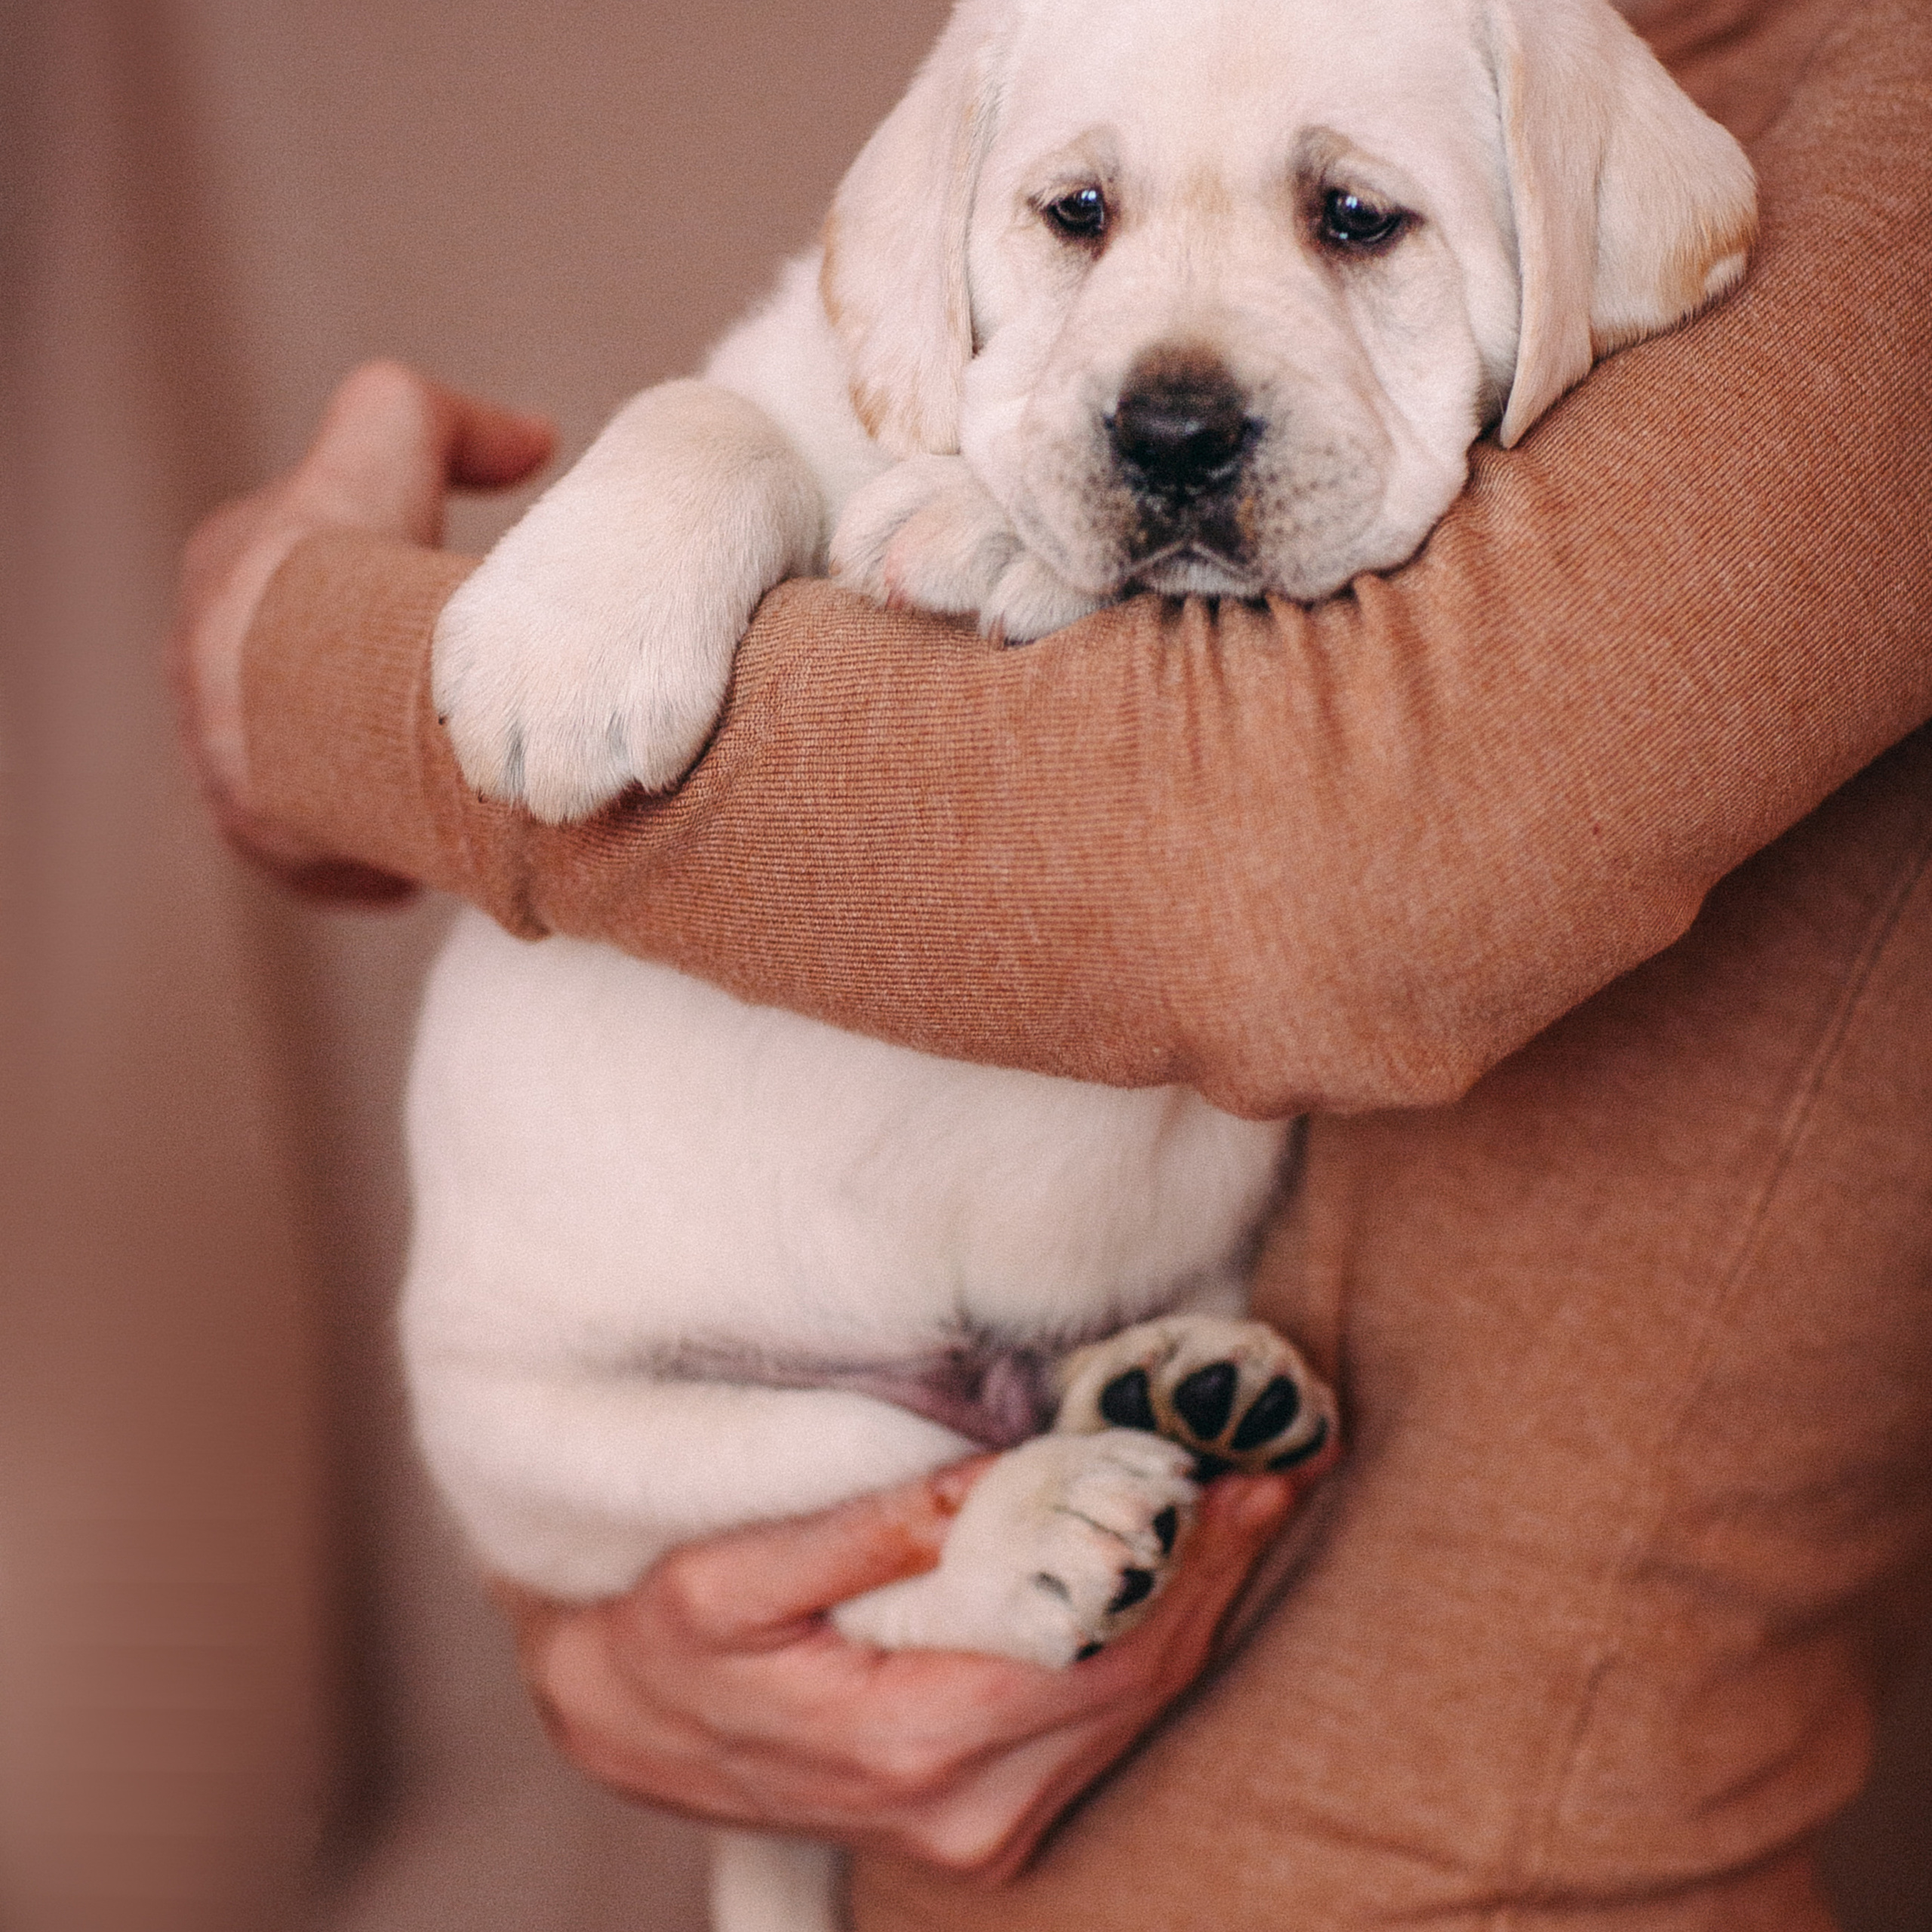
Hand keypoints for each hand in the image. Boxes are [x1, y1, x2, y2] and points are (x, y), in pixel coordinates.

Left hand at [168, 359, 553, 892]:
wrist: (314, 687)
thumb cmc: (349, 564)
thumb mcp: (395, 436)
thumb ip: (454, 424)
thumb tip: (532, 438)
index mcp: (229, 573)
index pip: (296, 574)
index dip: (372, 588)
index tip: (443, 623)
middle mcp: (206, 666)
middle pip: (302, 682)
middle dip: (367, 696)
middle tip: (450, 718)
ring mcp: (222, 756)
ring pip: (308, 766)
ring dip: (366, 778)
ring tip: (444, 792)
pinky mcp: (257, 835)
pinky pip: (311, 850)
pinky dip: (362, 854)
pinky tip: (413, 860)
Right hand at [494, 1460, 1305, 1881]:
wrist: (623, 1723)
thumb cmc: (668, 1640)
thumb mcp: (727, 1578)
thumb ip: (864, 1529)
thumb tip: (991, 1477)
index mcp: (912, 1745)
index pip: (1103, 1645)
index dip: (1192, 1558)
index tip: (1253, 1472)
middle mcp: (966, 1811)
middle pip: (1143, 1680)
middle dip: (1217, 1568)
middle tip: (1277, 1465)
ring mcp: (978, 1829)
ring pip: (1134, 1709)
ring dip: (1194, 1602)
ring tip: (1243, 1501)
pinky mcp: (979, 1822)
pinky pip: (1098, 1727)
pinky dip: (1146, 1642)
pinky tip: (1170, 1571)